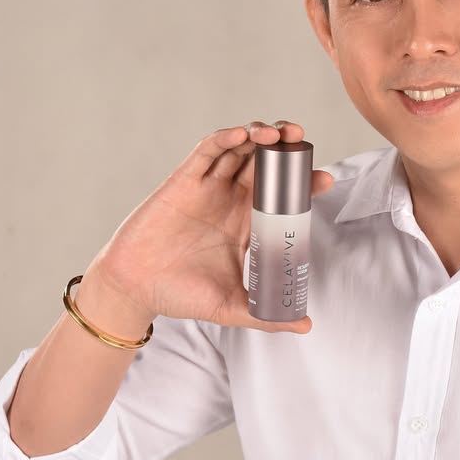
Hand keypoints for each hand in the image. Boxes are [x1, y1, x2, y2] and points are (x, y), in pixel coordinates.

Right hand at [87, 121, 333, 333]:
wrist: (135, 290)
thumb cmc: (179, 294)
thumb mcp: (231, 307)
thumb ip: (267, 315)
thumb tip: (305, 326)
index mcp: (246, 223)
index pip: (281, 195)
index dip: (303, 182)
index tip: (324, 180)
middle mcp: (229, 200)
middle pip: (264, 162)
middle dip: (286, 147)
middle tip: (302, 140)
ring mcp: (208, 187)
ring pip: (239, 149)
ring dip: (259, 134)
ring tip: (280, 132)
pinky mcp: (184, 181)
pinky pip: (207, 151)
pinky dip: (225, 138)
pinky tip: (242, 134)